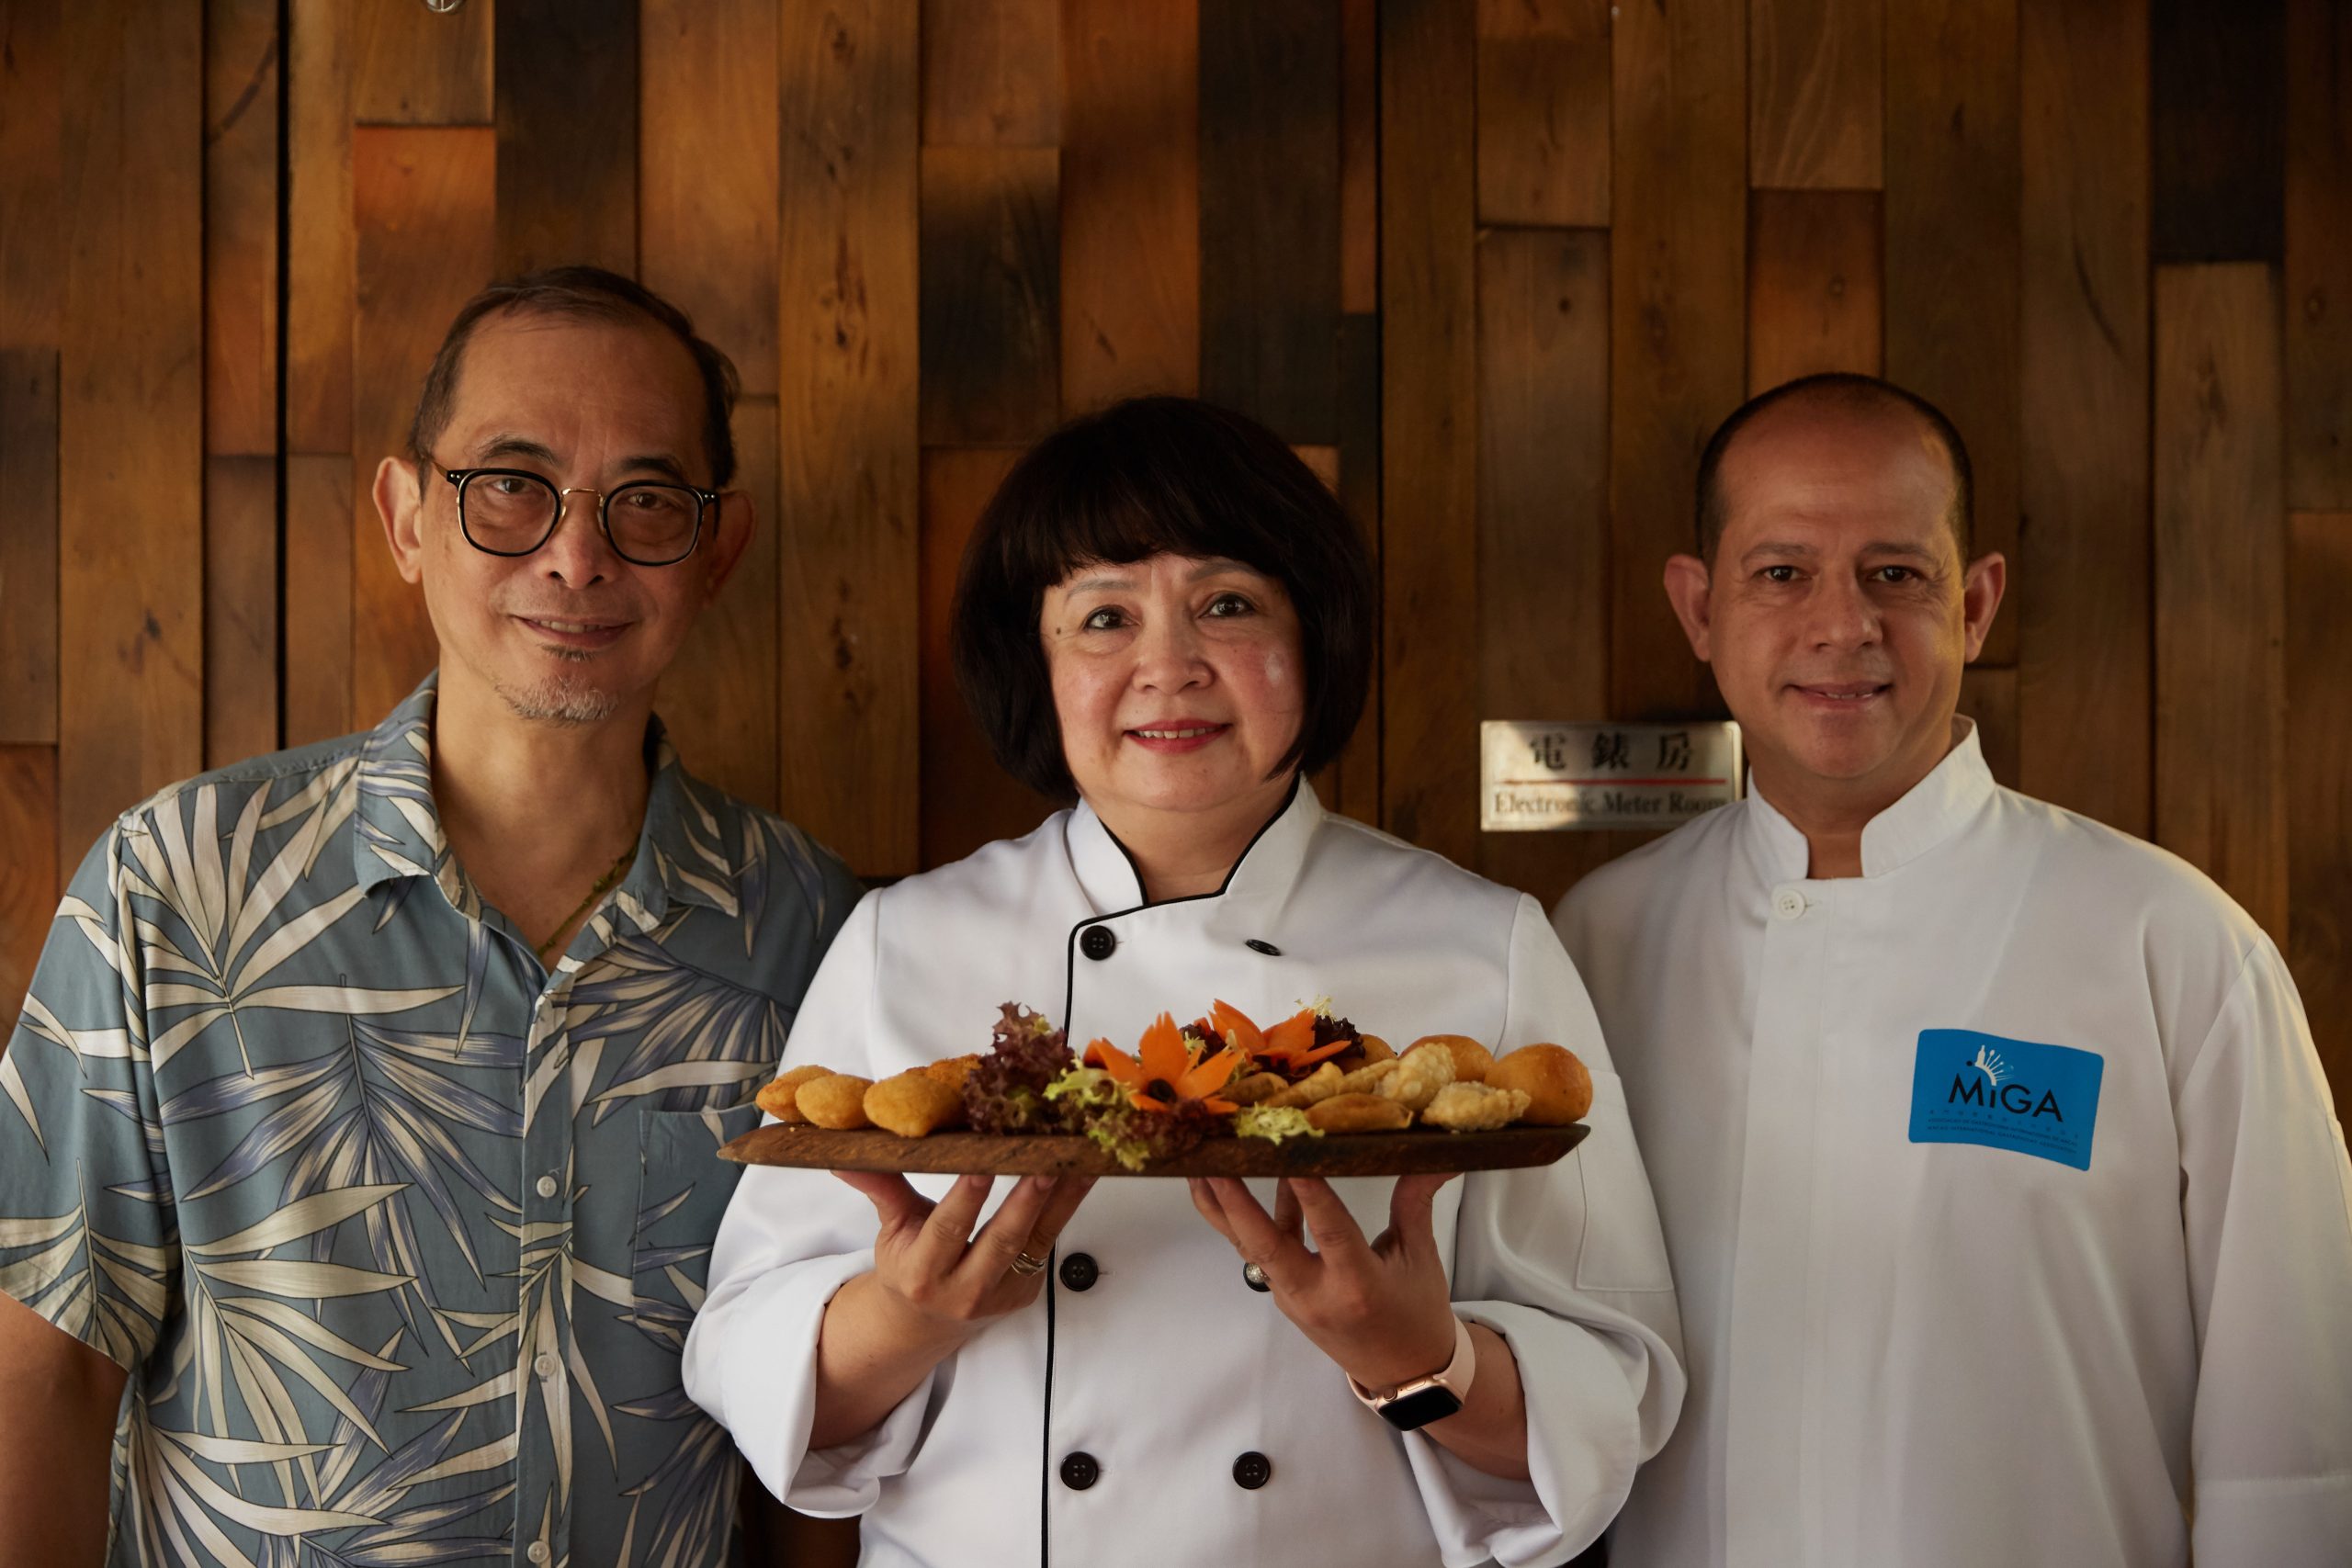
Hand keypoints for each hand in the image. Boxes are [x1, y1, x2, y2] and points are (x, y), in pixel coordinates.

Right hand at [834, 1169, 1095, 1344]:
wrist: (926, 1321)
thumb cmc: (909, 1266)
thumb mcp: (891, 1230)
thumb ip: (881, 1189)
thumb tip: (845, 1158)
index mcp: (923, 1274)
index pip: (948, 1230)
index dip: (966, 1198)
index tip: (981, 1165)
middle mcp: (965, 1290)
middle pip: (1001, 1240)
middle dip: (1026, 1201)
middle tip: (1046, 1161)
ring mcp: (1002, 1293)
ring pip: (1035, 1241)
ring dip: (1059, 1199)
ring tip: (1078, 1160)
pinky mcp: (1028, 1289)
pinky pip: (1050, 1242)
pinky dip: (1068, 1205)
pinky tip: (1084, 1171)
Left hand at [1188, 1174, 1458, 1392]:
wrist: (1405, 1374)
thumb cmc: (1417, 1313)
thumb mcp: (1420, 1256)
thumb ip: (1415, 1201)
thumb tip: (1438, 1155)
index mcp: (1358, 1285)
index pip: (1329, 1232)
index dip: (1308, 1194)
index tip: (1289, 1154)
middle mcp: (1317, 1295)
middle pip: (1266, 1246)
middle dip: (1235, 1203)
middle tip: (1213, 1161)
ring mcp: (1293, 1298)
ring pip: (1251, 1249)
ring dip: (1224, 1208)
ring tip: (1200, 1166)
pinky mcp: (1283, 1296)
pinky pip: (1260, 1253)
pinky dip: (1247, 1220)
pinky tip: (1238, 1182)